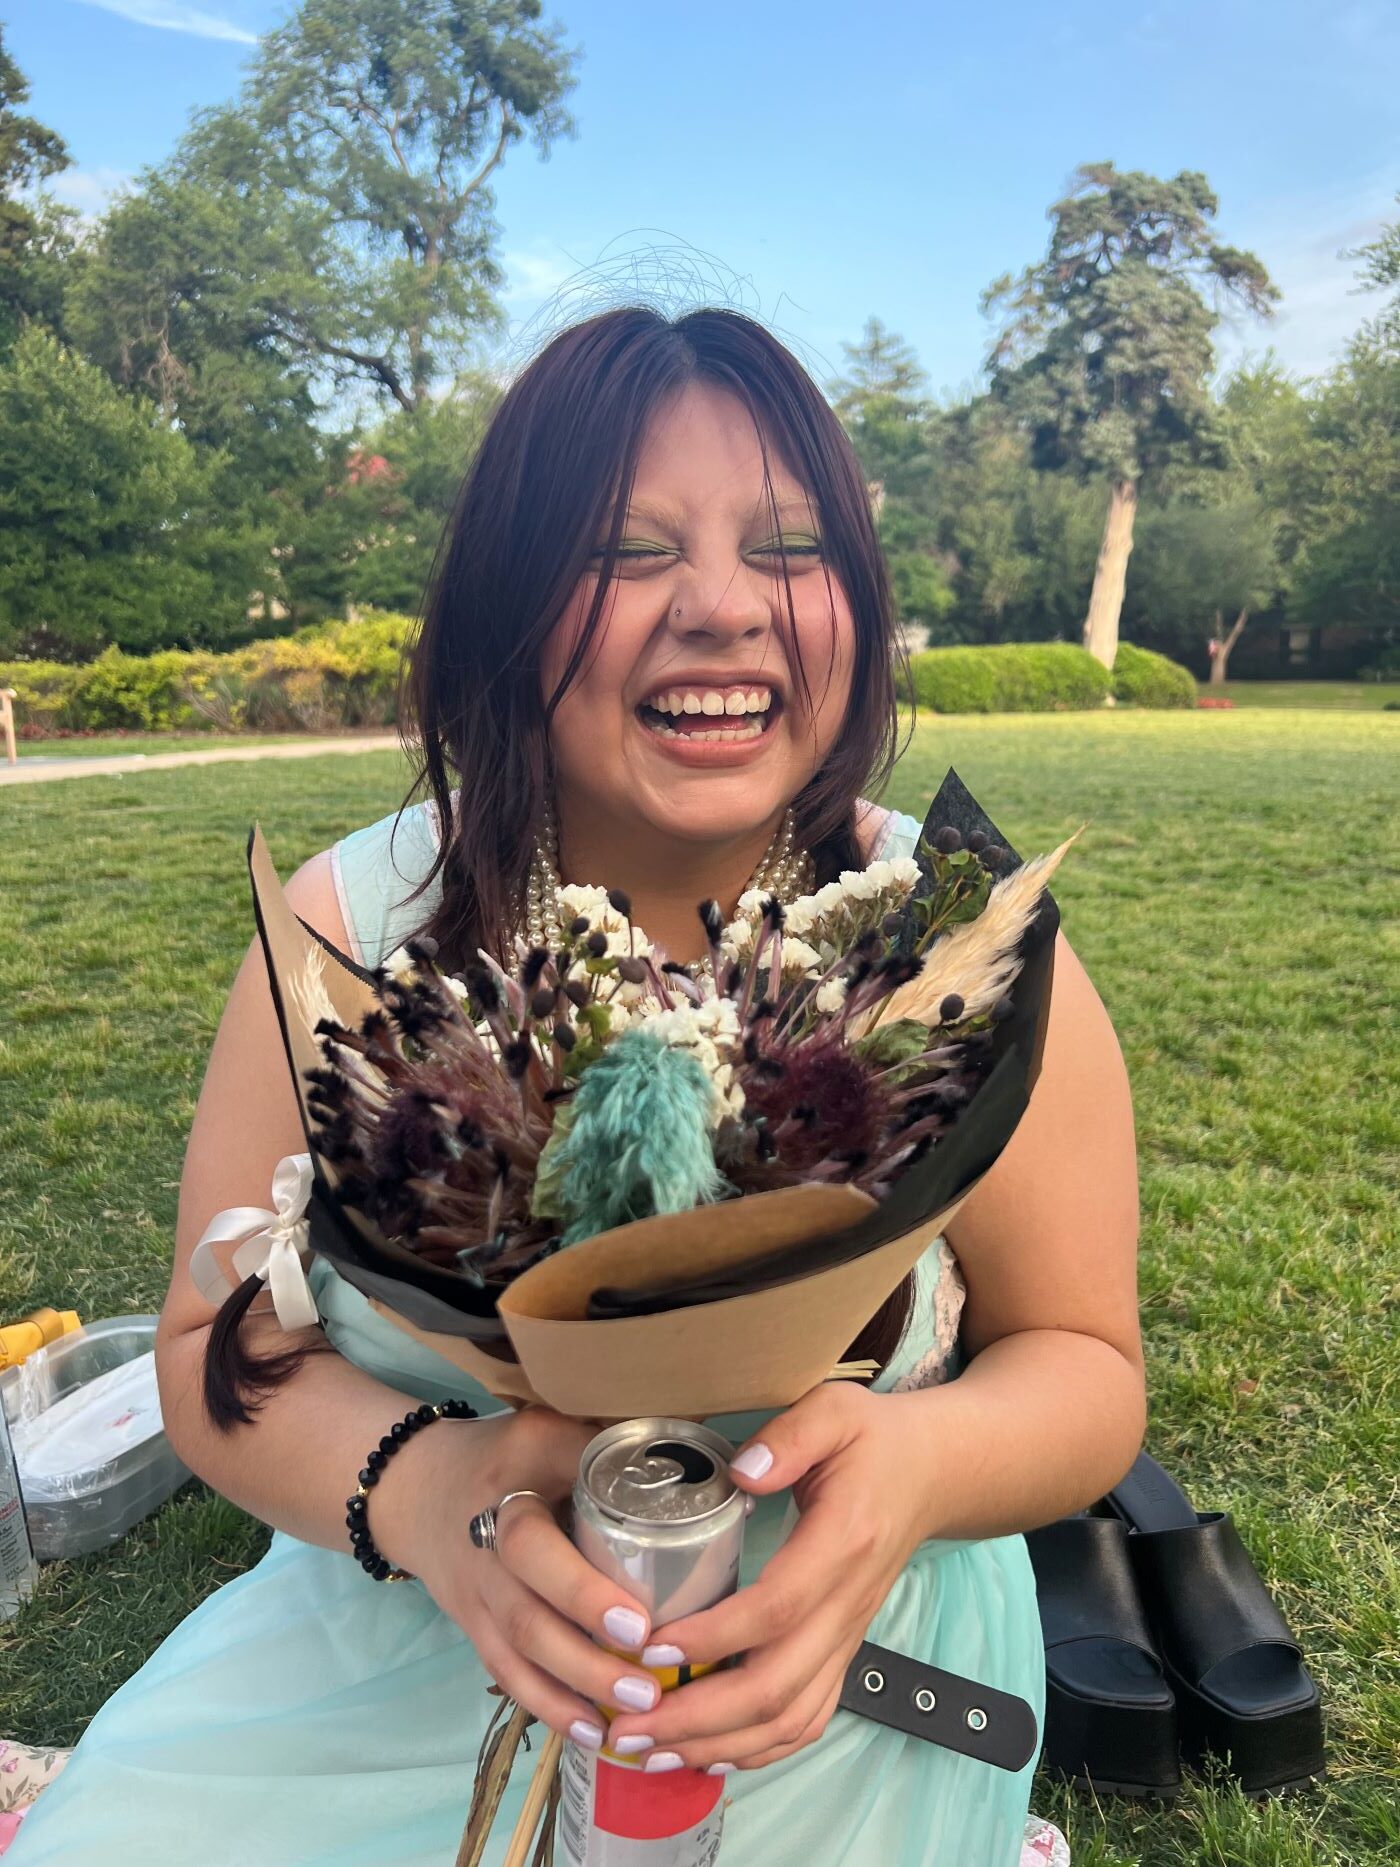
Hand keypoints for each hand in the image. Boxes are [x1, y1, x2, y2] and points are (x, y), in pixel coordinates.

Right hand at [372, 1406, 667, 1750]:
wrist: (421, 1488)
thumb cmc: (507, 1456)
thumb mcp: (549, 1429)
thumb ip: (609, 1446)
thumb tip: (707, 1464)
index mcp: (510, 1492)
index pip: (537, 1543)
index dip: (583, 1591)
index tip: (639, 1623)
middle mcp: (487, 1551)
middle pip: (528, 1614)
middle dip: (589, 1657)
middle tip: (650, 1685)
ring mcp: (478, 1597)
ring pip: (521, 1654)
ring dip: (578, 1689)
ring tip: (638, 1713)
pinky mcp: (476, 1630)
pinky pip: (509, 1676)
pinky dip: (550, 1708)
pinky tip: (594, 1733)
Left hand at [606, 1384, 934, 1772]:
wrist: (931, 1476)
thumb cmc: (872, 1441)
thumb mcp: (835, 1411)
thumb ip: (792, 1435)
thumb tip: (742, 1472)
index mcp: (841, 1544)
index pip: (776, 1608)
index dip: (713, 1637)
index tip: (650, 1648)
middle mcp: (846, 1605)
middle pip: (776, 1685)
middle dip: (698, 1716)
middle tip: (630, 1727)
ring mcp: (846, 1636)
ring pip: (790, 1717)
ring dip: (720, 1744)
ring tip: (653, 1752)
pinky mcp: (841, 1651)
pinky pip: (807, 1718)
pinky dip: (759, 1749)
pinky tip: (708, 1753)